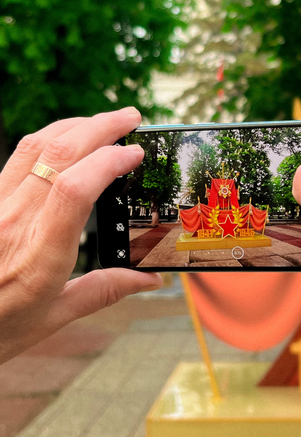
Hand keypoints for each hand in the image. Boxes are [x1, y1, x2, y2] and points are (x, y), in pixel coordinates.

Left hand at [0, 108, 161, 363]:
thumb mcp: (51, 317)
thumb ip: (103, 291)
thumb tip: (150, 279)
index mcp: (38, 259)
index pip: (73, 190)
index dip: (108, 161)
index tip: (136, 153)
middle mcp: (12, 224)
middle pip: (57, 155)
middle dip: (100, 127)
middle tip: (131, 118)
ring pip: (33, 146)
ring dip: (75, 125)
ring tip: (105, 122)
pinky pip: (18, 157)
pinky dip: (49, 138)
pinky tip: (68, 140)